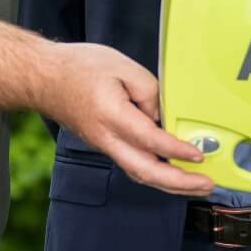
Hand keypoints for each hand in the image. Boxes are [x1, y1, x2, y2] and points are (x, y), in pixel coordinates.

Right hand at [37, 43, 214, 196]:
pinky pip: (134, 165)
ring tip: (196, 185)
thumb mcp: (120, 64)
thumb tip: (162, 115)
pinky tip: (173, 172)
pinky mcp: (105, 145)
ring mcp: (105, 145)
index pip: (149, 139)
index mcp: (111, 116)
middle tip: (207, 185)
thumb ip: (148, 89)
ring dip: (170, 184)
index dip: (176, 150)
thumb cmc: (78, 68)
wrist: (43, 79)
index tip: (198, 155)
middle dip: (179, 183)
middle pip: (145, 171)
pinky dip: (156, 174)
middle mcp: (107, 138)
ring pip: (140, 173)